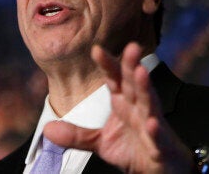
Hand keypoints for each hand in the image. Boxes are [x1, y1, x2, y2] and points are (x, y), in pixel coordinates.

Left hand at [43, 42, 193, 172]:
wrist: (160, 170)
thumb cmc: (134, 149)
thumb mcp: (100, 142)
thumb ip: (76, 135)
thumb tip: (48, 129)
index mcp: (124, 103)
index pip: (115, 79)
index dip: (107, 65)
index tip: (96, 49)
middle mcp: (139, 109)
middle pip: (134, 84)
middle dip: (132, 66)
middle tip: (131, 46)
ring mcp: (152, 126)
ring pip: (149, 104)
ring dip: (146, 88)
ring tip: (141, 72)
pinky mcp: (160, 146)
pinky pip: (157, 136)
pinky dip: (155, 129)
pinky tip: (151, 122)